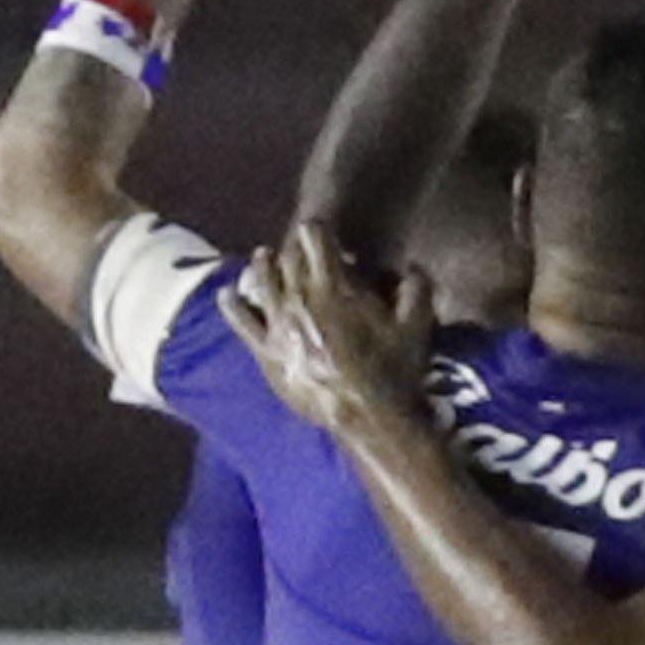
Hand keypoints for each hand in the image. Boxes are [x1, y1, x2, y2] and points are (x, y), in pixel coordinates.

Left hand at [229, 220, 439, 437]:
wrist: (367, 417)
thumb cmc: (394, 370)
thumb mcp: (418, 325)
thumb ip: (417, 288)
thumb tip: (412, 267)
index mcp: (333, 287)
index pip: (315, 240)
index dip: (318, 229)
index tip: (321, 228)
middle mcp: (299, 299)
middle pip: (287, 259)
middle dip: (293, 247)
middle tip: (298, 244)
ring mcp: (278, 326)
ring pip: (262, 283)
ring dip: (264, 265)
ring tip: (264, 256)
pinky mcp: (267, 352)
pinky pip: (242, 323)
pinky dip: (232, 305)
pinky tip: (227, 294)